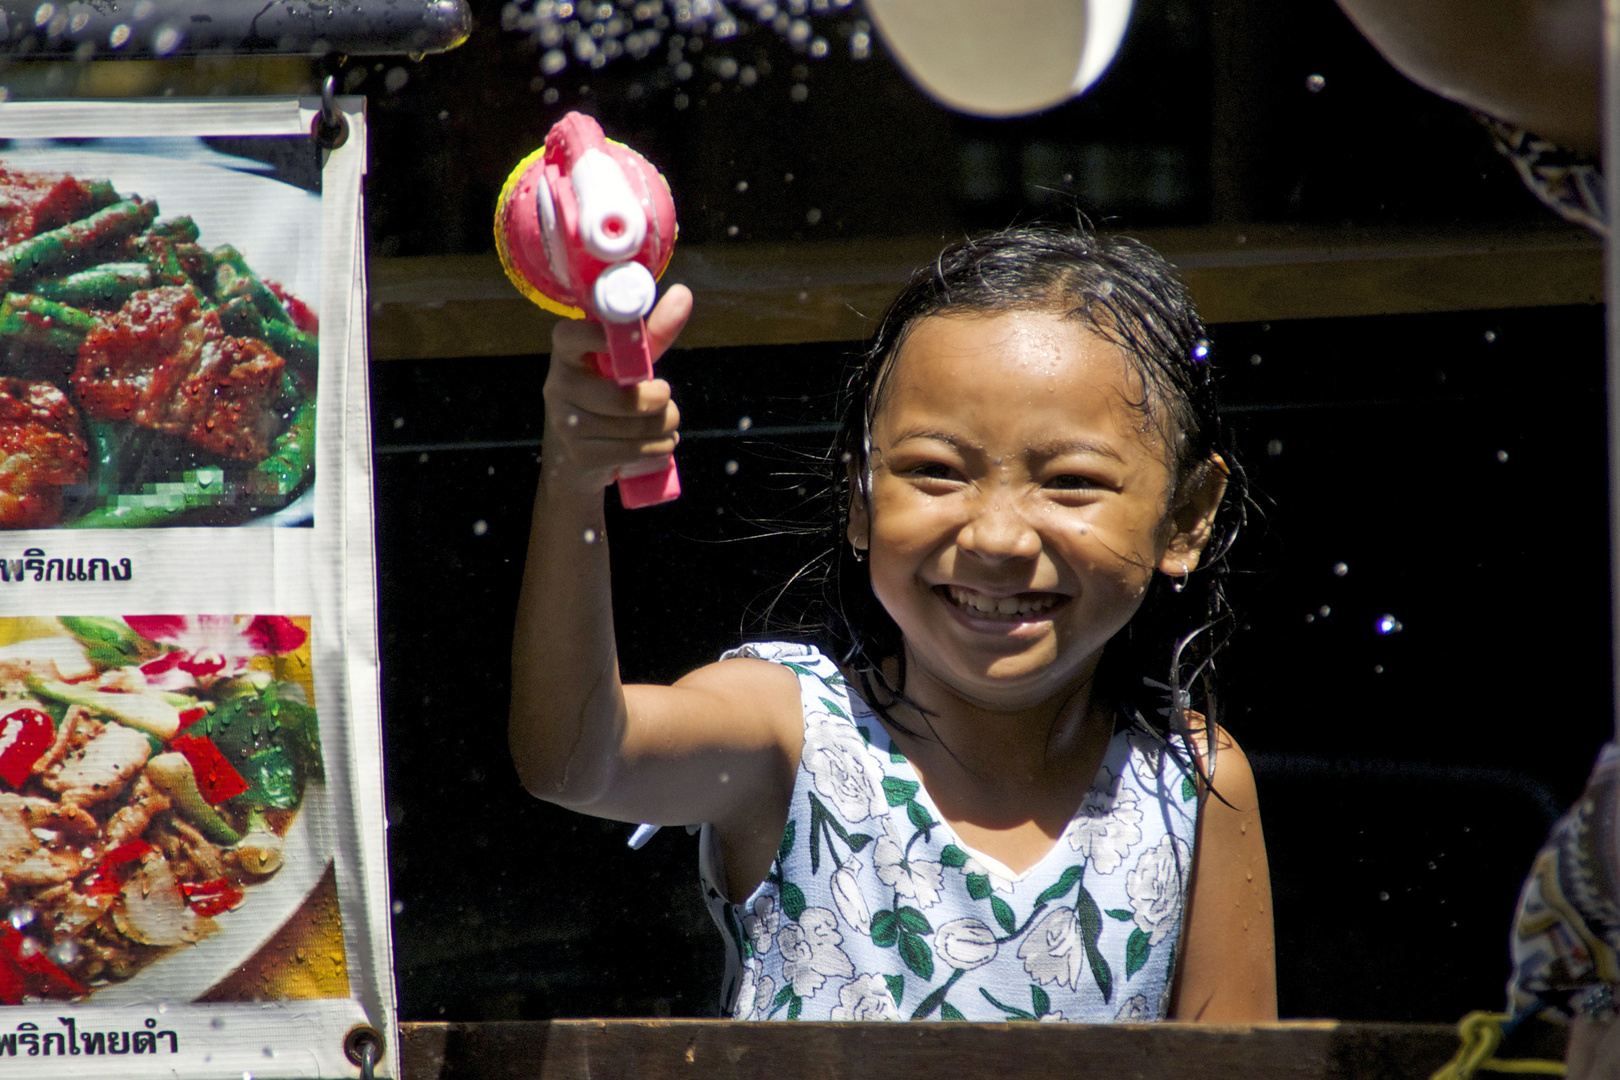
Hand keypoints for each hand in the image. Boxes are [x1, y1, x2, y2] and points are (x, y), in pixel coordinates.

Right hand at [541, 284, 692, 495]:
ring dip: (666, 425)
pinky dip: (660, 447)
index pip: (570, 336)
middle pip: (623, 396)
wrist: (579, 456)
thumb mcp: (626, 364)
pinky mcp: (580, 454)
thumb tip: (682, 294)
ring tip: (667, 422)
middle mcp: (559, 386)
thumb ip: (653, 333)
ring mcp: (566, 423)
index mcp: (567, 353)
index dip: (598, 335)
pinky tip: (659, 443)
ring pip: (636, 425)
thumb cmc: (608, 396)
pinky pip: (635, 450)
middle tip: (664, 396)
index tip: (624, 340)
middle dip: (659, 399)